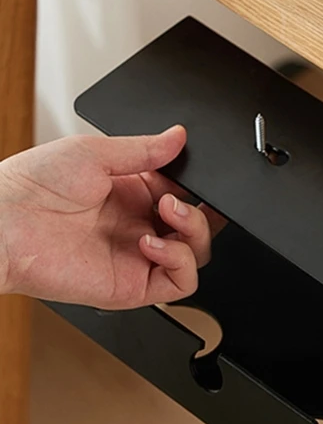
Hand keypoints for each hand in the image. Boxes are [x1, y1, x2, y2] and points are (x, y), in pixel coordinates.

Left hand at [0, 125, 224, 307]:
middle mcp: (139, 226)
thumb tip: (178, 137)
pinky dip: (179, 262)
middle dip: (201, 213)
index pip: (185, 196)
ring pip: (196, 255)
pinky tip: (152, 244)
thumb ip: (144, 149)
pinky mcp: (137, 286)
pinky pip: (181, 284)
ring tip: (167, 214)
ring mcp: (140, 258)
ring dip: (193, 233)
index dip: (198, 190)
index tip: (196, 178)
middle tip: (177, 200)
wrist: (5, 225)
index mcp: (132, 194)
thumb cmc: (32, 187)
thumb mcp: (93, 152)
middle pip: (197, 229)